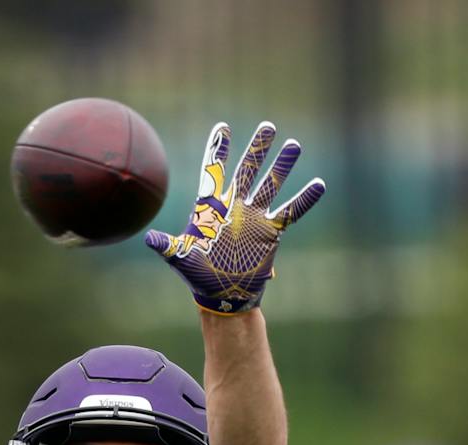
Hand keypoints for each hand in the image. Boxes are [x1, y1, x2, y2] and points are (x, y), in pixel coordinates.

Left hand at [145, 121, 324, 313]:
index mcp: (210, 209)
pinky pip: (290, 212)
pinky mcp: (270, 231)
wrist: (222, 294)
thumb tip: (149, 238)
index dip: (218, 151)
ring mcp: (253, 217)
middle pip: (246, 171)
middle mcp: (234, 207)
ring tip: (293, 145)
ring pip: (270, 185)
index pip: (214, 173)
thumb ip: (168, 246)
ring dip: (282, 167)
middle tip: (268, 126)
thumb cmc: (198, 275)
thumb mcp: (181, 259)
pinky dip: (303, 200)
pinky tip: (318, 185)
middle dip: (257, 150)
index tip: (222, 128)